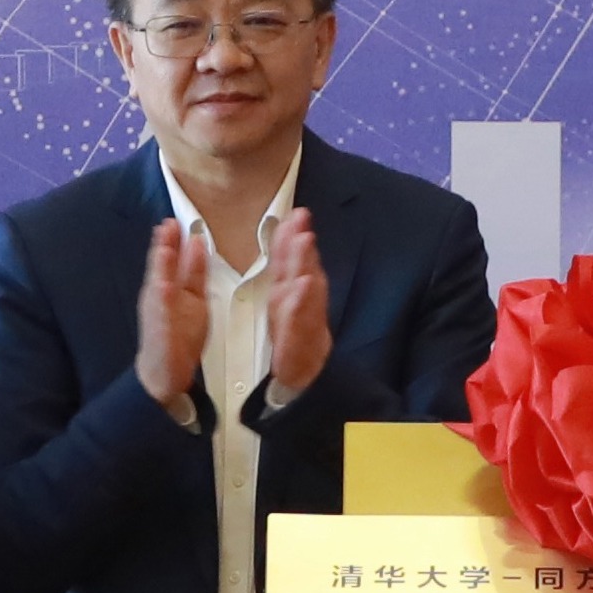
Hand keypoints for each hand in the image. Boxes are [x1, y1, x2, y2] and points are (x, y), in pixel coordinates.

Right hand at [133, 216, 213, 421]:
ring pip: (158, 284)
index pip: (172, 259)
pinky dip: (162, 298)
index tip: (177, 221)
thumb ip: (194, 271)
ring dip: (160, 267)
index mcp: (170, 286)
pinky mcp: (159, 330)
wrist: (165, 370)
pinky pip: (161, 313)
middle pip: (161, 267)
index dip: (173, 241)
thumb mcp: (193, 297)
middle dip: (164, 246)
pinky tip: (164, 285)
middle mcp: (159, 296)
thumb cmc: (179, 334)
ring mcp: (157, 312)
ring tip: (164, 247)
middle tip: (168, 224)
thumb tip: (198, 244)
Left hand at [253, 207, 332, 404]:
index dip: (292, 237)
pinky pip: (300, 322)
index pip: (292, 262)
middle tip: (301, 218)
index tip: (295, 212)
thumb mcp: (287, 304)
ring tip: (304, 241)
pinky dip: (302, 302)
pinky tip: (304, 285)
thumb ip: (289, 271)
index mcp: (294, 294)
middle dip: (302, 243)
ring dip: (305, 264)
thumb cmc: (295, 339)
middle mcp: (302, 304)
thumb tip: (291, 237)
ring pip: (305, 289)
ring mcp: (305, 322)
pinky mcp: (301, 343)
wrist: (302, 380)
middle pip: (303, 270)